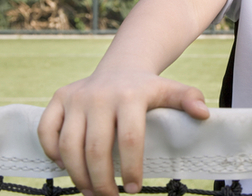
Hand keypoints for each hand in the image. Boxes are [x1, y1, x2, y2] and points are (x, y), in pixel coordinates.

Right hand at [38, 69, 208, 195]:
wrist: (122, 67)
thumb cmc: (148, 89)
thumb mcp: (171, 91)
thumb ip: (188, 100)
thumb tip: (204, 114)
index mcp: (130, 95)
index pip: (129, 140)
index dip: (132, 169)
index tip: (135, 189)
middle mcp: (99, 95)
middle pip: (95, 149)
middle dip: (102, 182)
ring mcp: (76, 97)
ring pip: (68, 146)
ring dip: (78, 176)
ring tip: (91, 191)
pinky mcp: (58, 98)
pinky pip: (47, 132)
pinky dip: (53, 154)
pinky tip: (68, 167)